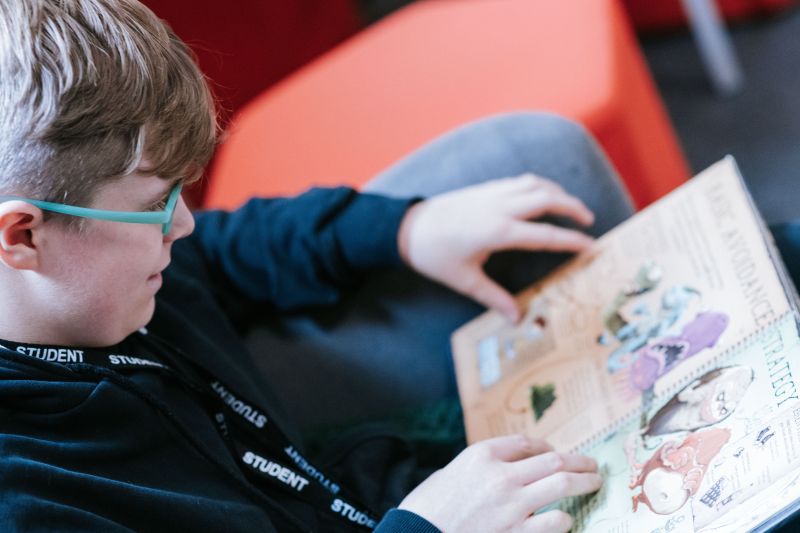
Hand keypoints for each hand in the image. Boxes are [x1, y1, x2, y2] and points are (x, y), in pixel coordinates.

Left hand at [397, 175, 593, 321]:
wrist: (406, 227)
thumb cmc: (434, 256)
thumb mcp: (465, 281)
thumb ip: (494, 299)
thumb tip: (517, 320)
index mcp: (498, 232)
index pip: (544, 234)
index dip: (570, 241)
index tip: (590, 246)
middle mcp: (499, 207)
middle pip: (547, 199)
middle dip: (572, 206)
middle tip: (589, 220)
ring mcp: (492, 194)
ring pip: (535, 184)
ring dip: (557, 192)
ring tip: (572, 206)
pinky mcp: (484, 188)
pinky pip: (520, 181)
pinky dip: (538, 185)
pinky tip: (544, 195)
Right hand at [398, 434, 601, 532]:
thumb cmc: (428, 506)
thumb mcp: (451, 472)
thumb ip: (482, 465)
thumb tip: (513, 466)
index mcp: (482, 455)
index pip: (527, 443)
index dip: (548, 447)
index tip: (556, 453)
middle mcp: (500, 475)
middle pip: (553, 460)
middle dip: (579, 461)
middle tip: (593, 465)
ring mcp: (511, 506)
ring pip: (562, 484)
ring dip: (584, 482)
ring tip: (594, 483)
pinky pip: (555, 522)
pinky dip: (565, 518)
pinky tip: (567, 519)